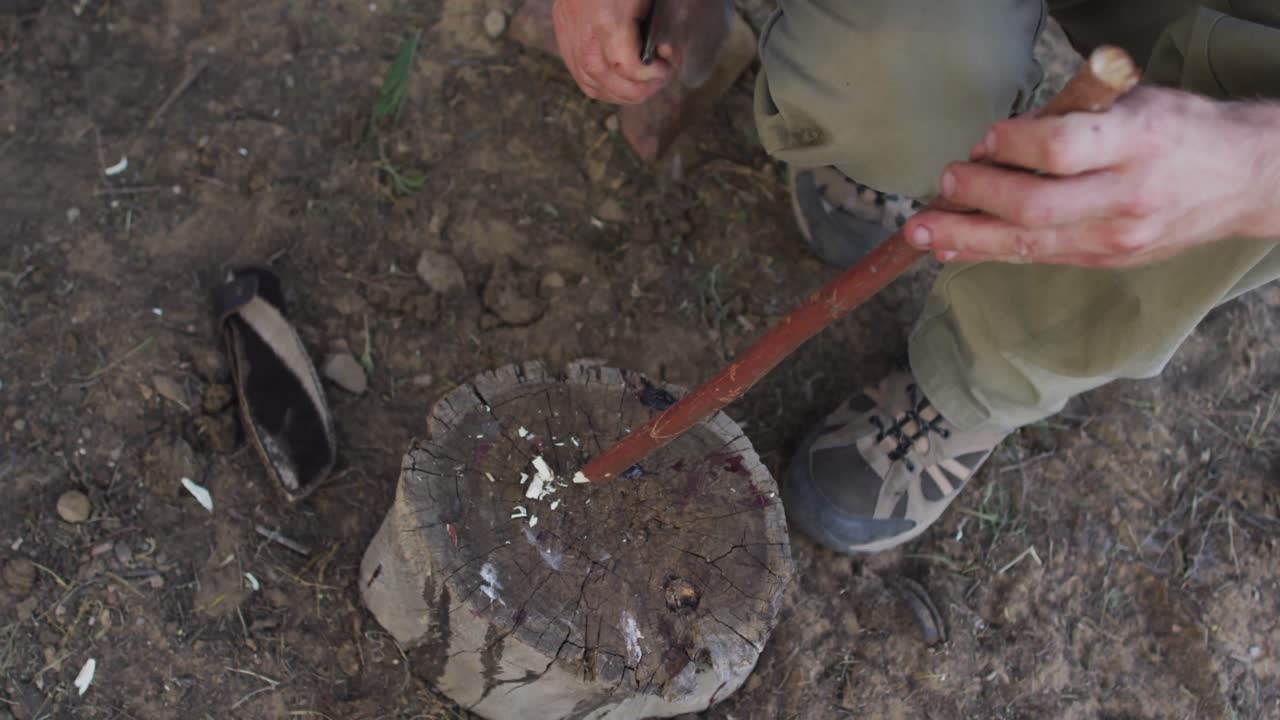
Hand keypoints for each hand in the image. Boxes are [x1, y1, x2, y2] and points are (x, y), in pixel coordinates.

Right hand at [552, 0, 672, 104]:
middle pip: (604, 78)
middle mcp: (581, 24)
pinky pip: (577, 69)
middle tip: (658, 81)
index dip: (650, 76)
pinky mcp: (562, 24)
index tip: (666, 66)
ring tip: (641, 86)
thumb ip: (660, 23)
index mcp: (608, 15)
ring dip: (618, 92)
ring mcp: (568, 25)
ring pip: (588, 80)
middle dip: (636, 90)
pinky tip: (619, 80)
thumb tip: (666, 51)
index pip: (626, 66)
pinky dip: (600, 83)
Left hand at [904, 87, 1279, 266]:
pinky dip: (991, 251)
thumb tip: (998, 142)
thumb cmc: (1177, 128)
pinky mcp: (1106, 259)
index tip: (986, 138)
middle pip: (1035, 209)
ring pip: (1029, 245)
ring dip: (967, 238)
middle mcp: (1127, 196)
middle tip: (945, 182)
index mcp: (1137, 142)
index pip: (1060, 149)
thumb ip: (1070, 118)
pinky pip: (1038, 258)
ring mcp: (1117, 236)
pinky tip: (955, 248)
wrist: (1240, 178)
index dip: (1012, 146)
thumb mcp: (1133, 102)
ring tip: (923, 232)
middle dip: (978, 197)